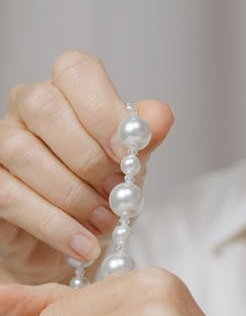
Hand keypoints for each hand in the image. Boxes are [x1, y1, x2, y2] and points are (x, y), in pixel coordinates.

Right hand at [0, 51, 172, 285]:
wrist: (72, 244)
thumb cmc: (99, 194)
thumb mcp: (130, 166)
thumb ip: (144, 139)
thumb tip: (160, 116)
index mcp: (66, 91)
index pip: (76, 70)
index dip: (103, 110)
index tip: (127, 153)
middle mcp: (26, 107)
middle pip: (46, 108)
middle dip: (89, 158)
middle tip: (118, 195)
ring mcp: (0, 142)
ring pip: (25, 153)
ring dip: (74, 196)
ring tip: (105, 223)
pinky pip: (11, 196)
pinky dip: (55, 225)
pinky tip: (83, 245)